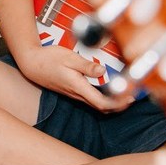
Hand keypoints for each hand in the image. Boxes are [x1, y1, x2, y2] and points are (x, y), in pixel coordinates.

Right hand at [16, 46, 133, 112]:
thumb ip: (86, 65)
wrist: (31, 64)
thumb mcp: (68, 57)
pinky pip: (92, 99)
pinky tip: (110, 90)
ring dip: (113, 102)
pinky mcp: (73, 91)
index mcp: (78, 87)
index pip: (102, 103)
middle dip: (119, 105)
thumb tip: (103, 70)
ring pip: (97, 104)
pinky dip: (104, 97)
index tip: (130, 98)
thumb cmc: (49, 59)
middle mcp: (77, 94)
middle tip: (133, 96)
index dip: (118, 104)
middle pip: (102, 107)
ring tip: (126, 93)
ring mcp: (75, 94)